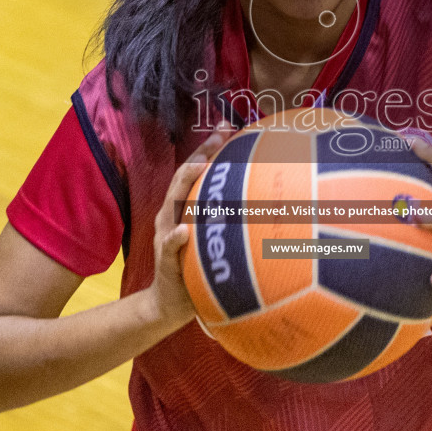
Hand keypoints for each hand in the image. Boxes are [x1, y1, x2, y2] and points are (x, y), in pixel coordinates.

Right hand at [146, 122, 235, 328]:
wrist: (169, 303)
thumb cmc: (197, 268)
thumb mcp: (214, 239)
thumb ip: (229, 219)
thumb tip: (265, 202)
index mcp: (185, 208)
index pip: (196, 171)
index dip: (209, 148)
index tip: (227, 127)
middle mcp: (172, 216)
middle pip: (183, 178)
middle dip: (200, 155)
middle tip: (218, 136)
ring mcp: (167, 236)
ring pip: (173, 205)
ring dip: (185, 185)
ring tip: (199, 167)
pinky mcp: (166, 260)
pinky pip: (170, 247)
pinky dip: (176, 237)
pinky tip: (184, 230)